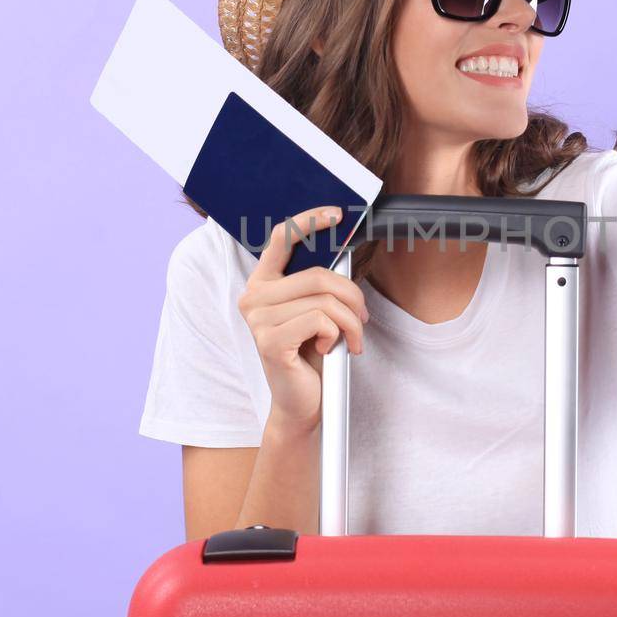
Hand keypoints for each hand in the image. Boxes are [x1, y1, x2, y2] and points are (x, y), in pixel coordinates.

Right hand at [236, 206, 368, 431]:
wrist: (301, 403)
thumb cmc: (310, 356)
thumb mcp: (316, 312)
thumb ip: (319, 285)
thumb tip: (345, 256)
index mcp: (263, 283)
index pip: (282, 238)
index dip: (310, 220)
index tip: (337, 214)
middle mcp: (254, 297)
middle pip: (320, 275)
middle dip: (353, 298)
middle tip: (363, 320)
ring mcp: (258, 319)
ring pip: (325, 301)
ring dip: (351, 323)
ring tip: (351, 340)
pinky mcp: (269, 340)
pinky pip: (321, 321)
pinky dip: (337, 336)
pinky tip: (327, 350)